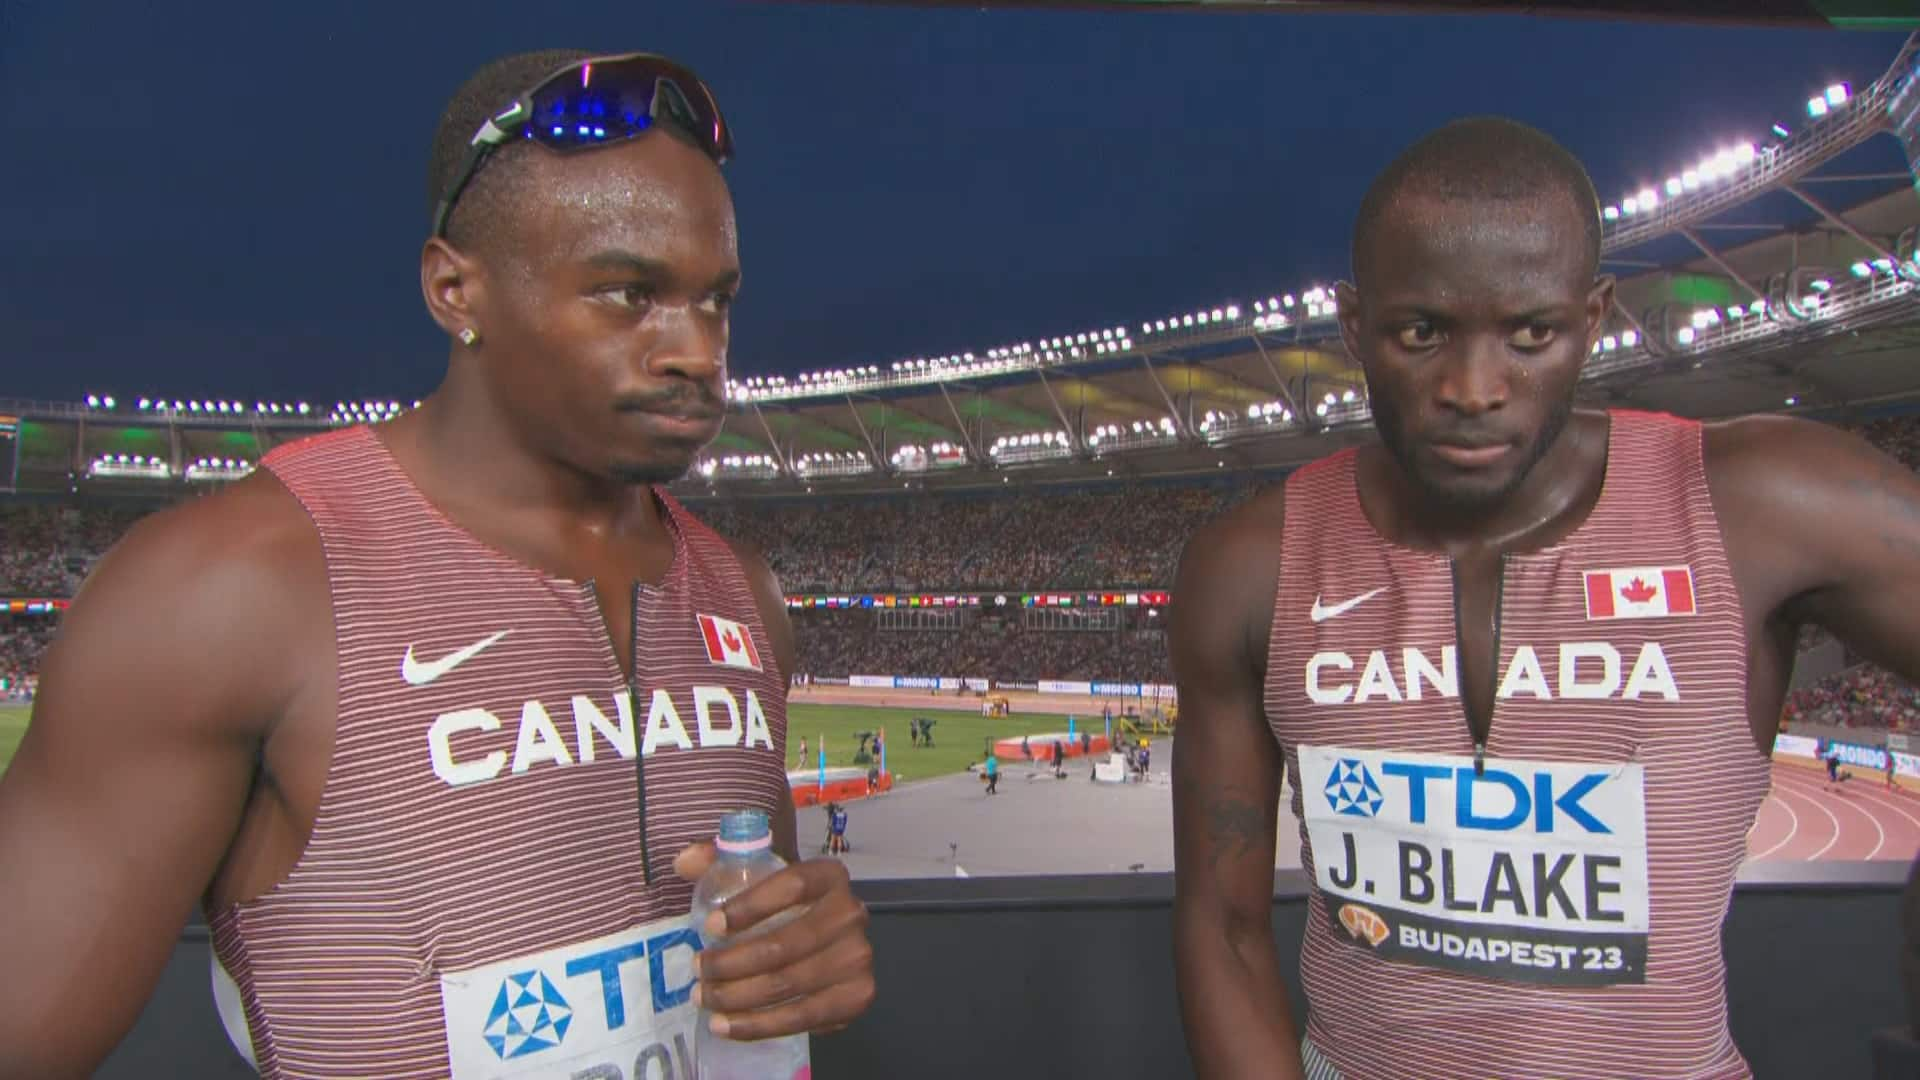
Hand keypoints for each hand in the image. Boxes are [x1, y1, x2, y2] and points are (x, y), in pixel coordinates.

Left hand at [674, 843, 875, 1039]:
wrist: (825, 948)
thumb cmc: (782, 909)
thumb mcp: (755, 878)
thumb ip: (718, 863)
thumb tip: (683, 861)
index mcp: (830, 876)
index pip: (793, 885)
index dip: (750, 906)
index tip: (710, 926)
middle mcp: (852, 914)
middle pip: (785, 943)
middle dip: (731, 962)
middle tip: (698, 970)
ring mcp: (858, 958)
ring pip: (789, 983)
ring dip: (738, 996)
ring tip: (704, 998)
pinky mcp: (857, 997)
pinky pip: (803, 1017)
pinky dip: (760, 1025)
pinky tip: (728, 1025)